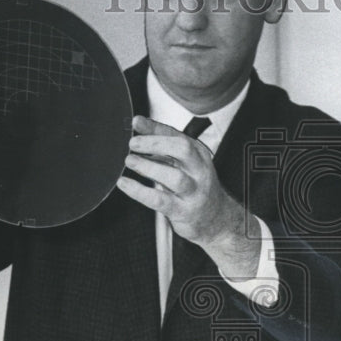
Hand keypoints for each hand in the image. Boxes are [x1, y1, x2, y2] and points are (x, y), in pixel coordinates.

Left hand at [118, 116, 237, 245]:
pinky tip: (126, 184)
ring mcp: (193, 192)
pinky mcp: (182, 211)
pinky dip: (140, 191)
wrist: (215, 218)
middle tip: (134, 143)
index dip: (155, 128)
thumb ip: (162, 147)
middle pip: (183, 150)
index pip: (177, 135)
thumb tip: (138, 129)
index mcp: (198, 155)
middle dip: (156, 144)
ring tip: (130, 161)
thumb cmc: (195, 187)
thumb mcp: (182, 163)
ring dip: (149, 167)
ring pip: (174, 177)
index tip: (136, 122)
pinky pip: (161, 200)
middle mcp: (199, 171)